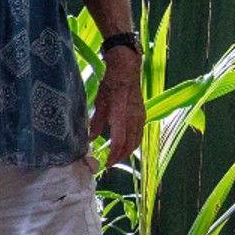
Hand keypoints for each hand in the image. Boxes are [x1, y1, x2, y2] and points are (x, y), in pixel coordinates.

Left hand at [91, 46, 144, 167]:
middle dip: (121, 157)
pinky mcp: (143, 114)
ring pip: (137, 140)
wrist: (127, 70)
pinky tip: (126, 144)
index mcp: (121, 116)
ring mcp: (140, 117)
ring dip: (128, 151)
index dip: (113, 156)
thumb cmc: (111, 84)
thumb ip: (96, 123)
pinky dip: (133, 142)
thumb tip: (91, 139)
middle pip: (130, 145)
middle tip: (111, 163)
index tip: (106, 164)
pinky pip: (140, 133)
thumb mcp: (99, 103)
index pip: (119, 142)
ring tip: (117, 157)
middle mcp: (134, 119)